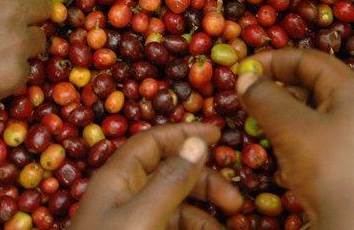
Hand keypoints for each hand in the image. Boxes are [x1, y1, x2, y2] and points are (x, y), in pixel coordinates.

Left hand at [71, 123, 242, 229]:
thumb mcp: (143, 216)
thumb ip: (171, 181)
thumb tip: (198, 143)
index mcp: (118, 178)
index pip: (151, 142)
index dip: (183, 134)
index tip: (218, 135)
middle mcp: (125, 196)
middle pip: (170, 175)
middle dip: (205, 184)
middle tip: (235, 203)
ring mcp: (132, 222)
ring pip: (177, 209)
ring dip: (205, 217)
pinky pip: (173, 229)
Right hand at [237, 49, 353, 228]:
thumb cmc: (329, 168)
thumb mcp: (290, 127)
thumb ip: (264, 97)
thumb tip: (244, 78)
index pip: (308, 58)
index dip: (272, 60)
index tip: (242, 69)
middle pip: (311, 83)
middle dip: (275, 89)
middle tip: (247, 99)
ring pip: (312, 113)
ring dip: (281, 117)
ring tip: (260, 128)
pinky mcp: (352, 161)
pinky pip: (317, 138)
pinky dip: (294, 140)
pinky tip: (281, 159)